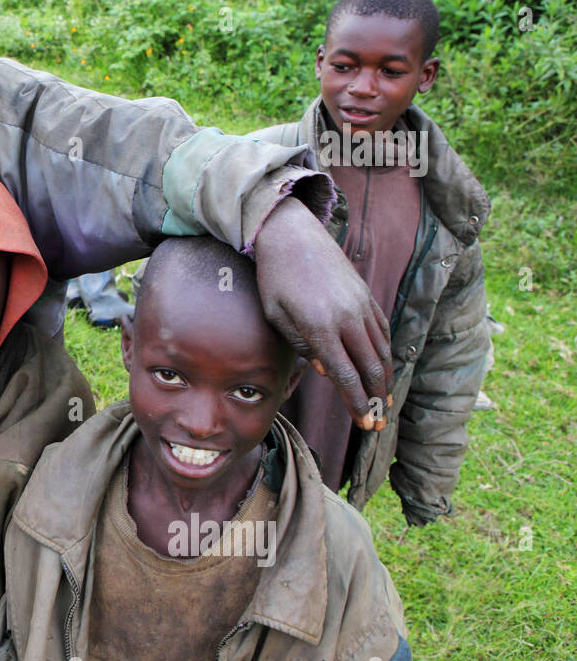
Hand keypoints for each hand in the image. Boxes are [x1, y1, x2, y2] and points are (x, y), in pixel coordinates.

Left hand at [255, 198, 393, 429]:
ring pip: (383, 351)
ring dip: (386, 380)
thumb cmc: (274, 279)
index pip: (346, 375)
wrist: (291, 235)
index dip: (358, 404)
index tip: (366, 424)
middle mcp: (347, 317)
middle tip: (378, 423)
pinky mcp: (366, 296)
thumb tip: (328, 372)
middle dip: (377, 400)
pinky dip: (386, 353)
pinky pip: (382, 330)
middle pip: (372, 368)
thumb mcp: (277, 316)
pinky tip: (383, 369)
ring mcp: (361, 305)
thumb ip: (303, 347)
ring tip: (384, 402)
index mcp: (321, 327)